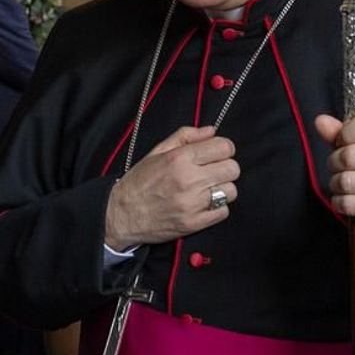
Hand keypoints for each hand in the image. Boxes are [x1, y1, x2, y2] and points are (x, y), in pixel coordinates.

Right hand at [103, 126, 237, 248]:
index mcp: (179, 158)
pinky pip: (223, 212)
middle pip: (232, 169)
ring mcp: (192, 203)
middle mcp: (188, 179)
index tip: (217, 153)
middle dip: (224, 168)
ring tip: (206, 189)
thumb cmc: (139, 182)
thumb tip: (211, 131)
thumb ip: (185, 136)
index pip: (224, 147)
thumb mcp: (157, 152)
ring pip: (231, 191)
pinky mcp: (194, 223)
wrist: (122, 214)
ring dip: (222, 189)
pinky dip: (217, 208)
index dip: (223, 149)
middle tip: (212, 172)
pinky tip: (203, 204)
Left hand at [315, 112, 354, 261]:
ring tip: (345, 184)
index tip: (344, 142)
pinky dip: (339, 202)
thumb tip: (320, 121)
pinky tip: (347, 200)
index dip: (346, 133)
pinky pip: (348, 203)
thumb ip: (342, 133)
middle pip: (350, 155)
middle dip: (335, 163)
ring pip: (346, 181)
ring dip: (336, 184)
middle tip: (340, 168)